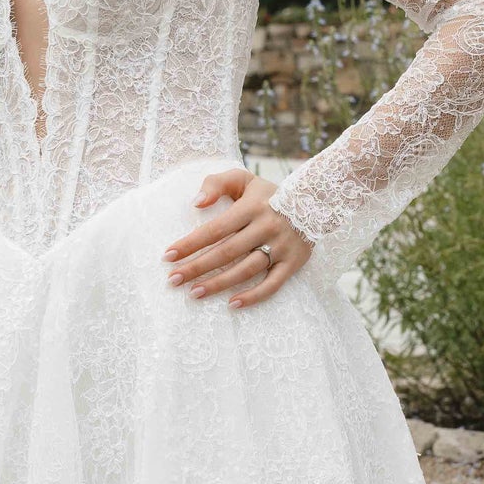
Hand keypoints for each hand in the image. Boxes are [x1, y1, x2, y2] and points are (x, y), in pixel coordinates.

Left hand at [163, 167, 311, 308]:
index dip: (191, 243)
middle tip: (173, 280)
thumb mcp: (243, 179)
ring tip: (194, 293)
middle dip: (197, 267)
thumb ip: (216, 184)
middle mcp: (267, 227)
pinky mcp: (293, 263)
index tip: (168, 255)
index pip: (216, 228)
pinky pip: (272, 285)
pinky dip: (253, 297)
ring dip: (218, 284)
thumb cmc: (268, 194)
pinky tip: (232, 304)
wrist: (315, 202)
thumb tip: (196, 203)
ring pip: (246, 270)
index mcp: (252, 207)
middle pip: (226, 252)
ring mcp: (281, 247)